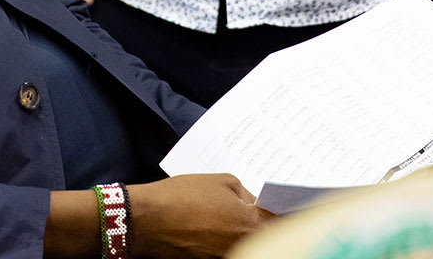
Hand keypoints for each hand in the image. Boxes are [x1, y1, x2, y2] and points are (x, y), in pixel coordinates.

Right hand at [130, 174, 269, 257]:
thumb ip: (246, 193)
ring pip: (246, 244)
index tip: (285, 207)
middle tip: (254, 212)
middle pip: (264, 237)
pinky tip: (211, 230)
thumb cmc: (181, 197)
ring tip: (225, 220)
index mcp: (252, 225)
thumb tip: (254, 204)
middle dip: (262, 224)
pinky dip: (224, 240)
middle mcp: (244, 246)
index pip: (280, 223)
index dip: (282, 212)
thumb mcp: (222, 181)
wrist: (146, 220)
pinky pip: (227, 249)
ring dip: (242, 233)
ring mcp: (227, 256)